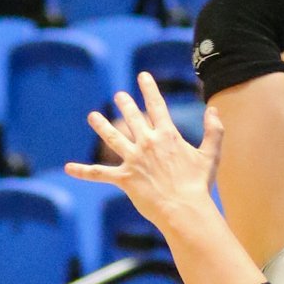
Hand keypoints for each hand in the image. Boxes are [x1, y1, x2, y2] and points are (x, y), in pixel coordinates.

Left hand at [65, 72, 222, 231]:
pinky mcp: (124, 178)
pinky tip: (69, 167)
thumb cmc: (199, 184)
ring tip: (92, 116)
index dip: (149, 89)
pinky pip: (99, 173)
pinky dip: (83, 171)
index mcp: (167, 135)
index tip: (142, 76)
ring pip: (113, 138)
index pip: (156, 106)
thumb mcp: (211, 154)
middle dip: (125, 104)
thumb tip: (214, 110)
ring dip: (101, 126)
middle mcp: (147, 143)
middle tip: (119, 95)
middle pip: (132, 118)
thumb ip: (214, 130)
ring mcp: (134, 160)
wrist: (184, 208)